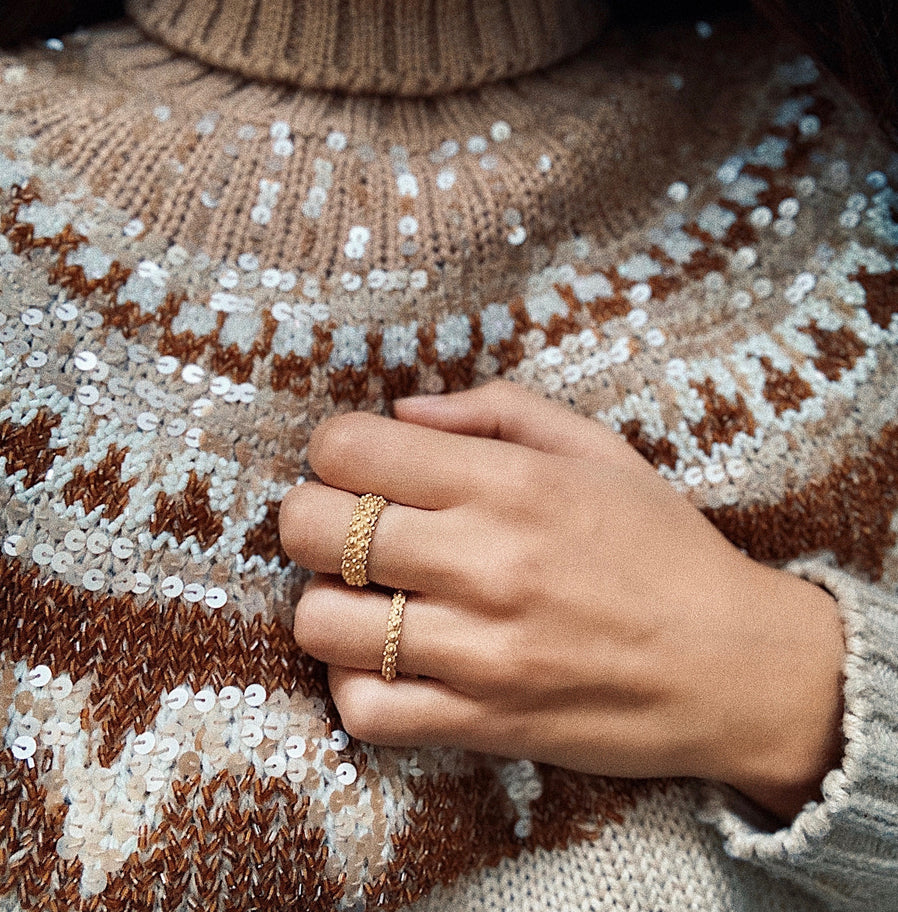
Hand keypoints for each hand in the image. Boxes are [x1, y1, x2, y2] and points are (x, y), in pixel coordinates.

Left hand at [280, 381, 845, 821]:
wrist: (734, 664)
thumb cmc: (662, 544)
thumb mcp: (596, 447)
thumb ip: (494, 407)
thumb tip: (401, 410)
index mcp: (509, 482)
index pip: (347, 448)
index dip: (336, 449)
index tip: (361, 464)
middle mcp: (484, 562)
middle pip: (311, 528)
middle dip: (311, 517)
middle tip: (348, 526)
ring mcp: (478, 652)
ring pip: (319, 621)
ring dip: (328, 600)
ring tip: (368, 595)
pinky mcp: (481, 724)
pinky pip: (362, 710)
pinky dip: (354, 682)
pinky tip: (388, 659)